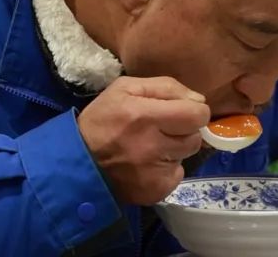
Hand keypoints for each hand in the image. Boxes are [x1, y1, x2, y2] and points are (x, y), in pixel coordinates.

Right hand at [78, 76, 210, 204]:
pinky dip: (166, 169)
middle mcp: (152, 146)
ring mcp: (154, 173)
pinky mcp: (155, 191)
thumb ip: (165, 87)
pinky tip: (147, 165)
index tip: (182, 111)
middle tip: (162, 129)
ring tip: (151, 146)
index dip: (195, 111)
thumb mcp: (125, 88)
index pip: (196, 115)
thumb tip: (198, 100)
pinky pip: (176, 176)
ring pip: (185, 156)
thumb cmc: (102, 119)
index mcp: (145, 116)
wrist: (79, 162)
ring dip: (174, 149)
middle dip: (183, 131)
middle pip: (194, 137)